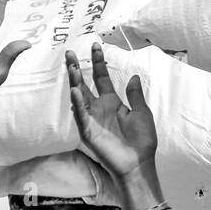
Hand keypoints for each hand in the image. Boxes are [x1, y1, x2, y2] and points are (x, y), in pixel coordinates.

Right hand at [67, 42, 157, 178]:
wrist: (138, 163)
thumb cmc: (142, 140)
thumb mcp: (141, 113)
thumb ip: (135, 95)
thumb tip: (134, 76)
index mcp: (112, 102)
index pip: (101, 78)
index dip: (98, 62)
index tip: (95, 46)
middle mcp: (99, 108)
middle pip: (84, 84)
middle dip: (76, 68)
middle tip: (69, 52)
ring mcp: (92, 118)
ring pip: (79, 96)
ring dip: (75, 82)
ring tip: (72, 67)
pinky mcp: (88, 131)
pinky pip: (81, 115)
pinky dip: (77, 103)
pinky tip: (74, 91)